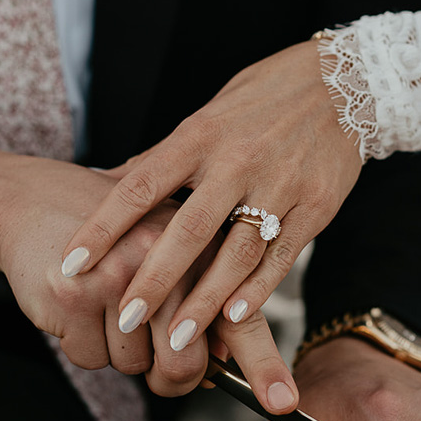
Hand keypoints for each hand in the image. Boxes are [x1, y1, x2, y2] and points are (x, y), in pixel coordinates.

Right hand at [0, 148, 297, 405]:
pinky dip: (82, 344)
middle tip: (158, 370)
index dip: (264, 365)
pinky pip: (90, 359)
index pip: (242, 319)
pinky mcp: (76, 292)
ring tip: (106, 304)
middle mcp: (170, 259)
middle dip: (169, 379)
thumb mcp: (171, 254)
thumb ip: (205, 305)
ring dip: (117, 352)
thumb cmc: (117, 236)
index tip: (284, 403)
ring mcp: (121, 275)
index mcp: (205, 250)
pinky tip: (77, 304)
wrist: (35, 201)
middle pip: (182, 363)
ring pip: (131, 367)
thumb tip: (220, 366)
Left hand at [59, 39, 361, 356]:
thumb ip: (162, 158)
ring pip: (237, 252)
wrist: (348, 81)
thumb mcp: (207, 115)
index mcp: (200, 135)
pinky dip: (259, 289)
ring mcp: (280, 185)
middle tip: (124, 318)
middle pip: (188, 229)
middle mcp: (237, 161)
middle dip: (154, 278)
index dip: (103, 227)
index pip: (141, 186)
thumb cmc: (264, 98)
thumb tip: (103, 183)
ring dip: (205, 299)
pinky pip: (282, 255)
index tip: (72, 263)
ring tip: (178, 339)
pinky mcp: (315, 207)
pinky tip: (235, 316)